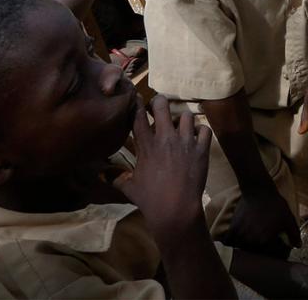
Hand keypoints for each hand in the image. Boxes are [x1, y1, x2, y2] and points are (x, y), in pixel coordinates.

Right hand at [115, 95, 211, 234]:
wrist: (175, 209)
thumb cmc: (150, 199)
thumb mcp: (129, 188)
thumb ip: (116, 177)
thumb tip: (102, 174)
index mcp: (146, 145)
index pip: (138, 116)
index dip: (137, 104)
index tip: (137, 98)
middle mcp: (165, 138)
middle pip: (162, 105)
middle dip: (160, 103)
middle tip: (159, 109)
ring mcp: (185, 142)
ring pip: (186, 115)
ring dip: (182, 119)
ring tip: (180, 126)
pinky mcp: (201, 149)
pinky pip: (205, 129)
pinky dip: (201, 131)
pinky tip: (197, 137)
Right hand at [225, 186, 300, 254]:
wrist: (258, 190)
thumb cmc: (275, 204)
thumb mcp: (288, 218)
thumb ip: (294, 234)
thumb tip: (297, 246)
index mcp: (266, 241)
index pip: (271, 256)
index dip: (277, 254)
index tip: (278, 250)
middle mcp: (251, 241)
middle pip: (256, 255)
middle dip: (262, 254)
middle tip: (266, 248)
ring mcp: (240, 236)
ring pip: (242, 250)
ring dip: (247, 250)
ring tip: (252, 245)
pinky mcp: (232, 229)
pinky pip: (229, 243)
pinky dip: (232, 245)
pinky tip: (236, 243)